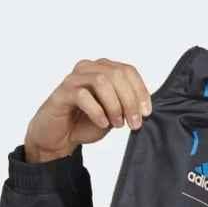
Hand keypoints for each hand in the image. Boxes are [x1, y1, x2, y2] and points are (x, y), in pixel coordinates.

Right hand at [24, 58, 151, 162]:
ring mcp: (74, 79)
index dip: (140, 91)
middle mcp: (89, 69)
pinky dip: (97, 111)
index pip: (128, 71)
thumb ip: (128, 106)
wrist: (61, 136)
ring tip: (117, 124)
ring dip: (114, 106)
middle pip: (117, 75)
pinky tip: (102, 124)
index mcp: (104, 70)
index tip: (146, 113)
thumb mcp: (115, 114)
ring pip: (101, 81)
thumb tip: (145, 109)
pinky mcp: (62, 93)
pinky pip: (82, 95)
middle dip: (130, 101)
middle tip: (134, 123)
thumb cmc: (87, 122)